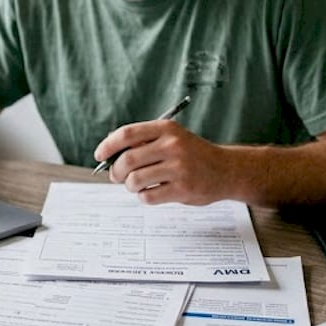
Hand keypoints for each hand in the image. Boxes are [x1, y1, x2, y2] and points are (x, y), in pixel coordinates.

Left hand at [93, 120, 238, 205]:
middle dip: (116, 171)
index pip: (127, 134)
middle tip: (117, 176)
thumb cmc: (193, 155)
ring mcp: (178, 168)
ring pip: (135, 181)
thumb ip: (145, 142)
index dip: (108, 145)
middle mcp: (172, 145)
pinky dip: (145, 197)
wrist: (226, 170)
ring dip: (130, 186)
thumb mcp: (172, 138)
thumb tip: (109, 150)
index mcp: (167, 129)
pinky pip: (148, 197)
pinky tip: (154, 192)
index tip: (99, 155)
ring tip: (138, 185)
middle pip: (127, 160)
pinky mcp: (182, 189)